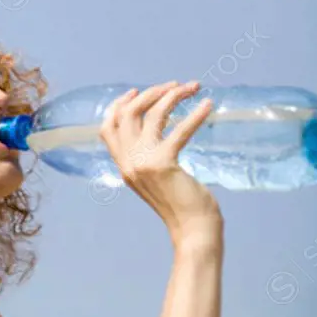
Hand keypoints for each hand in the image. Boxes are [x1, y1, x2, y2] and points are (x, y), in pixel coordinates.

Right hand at [99, 81, 222, 244]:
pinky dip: (195, 114)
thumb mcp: (156, 177)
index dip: (119, 104)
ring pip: (151, 114)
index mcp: (123, 165)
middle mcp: (128, 162)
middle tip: (175, 86)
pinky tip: (208, 105)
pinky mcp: (164, 164)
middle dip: (151, 92)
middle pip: (128, 113)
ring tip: (193, 88)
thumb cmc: (181, 204)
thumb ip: (149, 156)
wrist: (192, 230)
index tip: (137, 91)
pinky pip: (178, 130)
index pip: (107, 126)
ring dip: (173, 96)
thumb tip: (158, 126)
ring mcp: (143, 163)